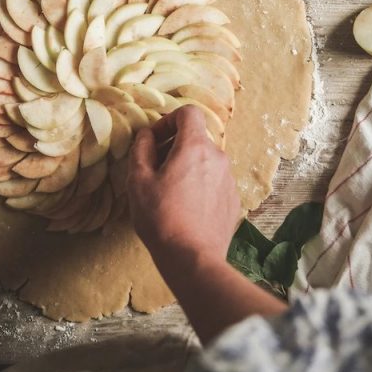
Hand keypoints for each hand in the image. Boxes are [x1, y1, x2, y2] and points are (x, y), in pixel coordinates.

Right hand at [127, 106, 240, 270]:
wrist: (192, 258)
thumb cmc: (161, 218)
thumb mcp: (138, 180)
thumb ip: (142, 149)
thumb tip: (147, 135)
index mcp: (195, 147)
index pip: (188, 113)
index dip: (168, 120)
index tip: (155, 140)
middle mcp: (218, 158)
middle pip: (196, 137)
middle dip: (174, 146)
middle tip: (155, 168)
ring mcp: (228, 180)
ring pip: (205, 160)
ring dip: (187, 166)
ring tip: (168, 192)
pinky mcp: (233, 200)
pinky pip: (213, 181)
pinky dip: (199, 184)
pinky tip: (185, 207)